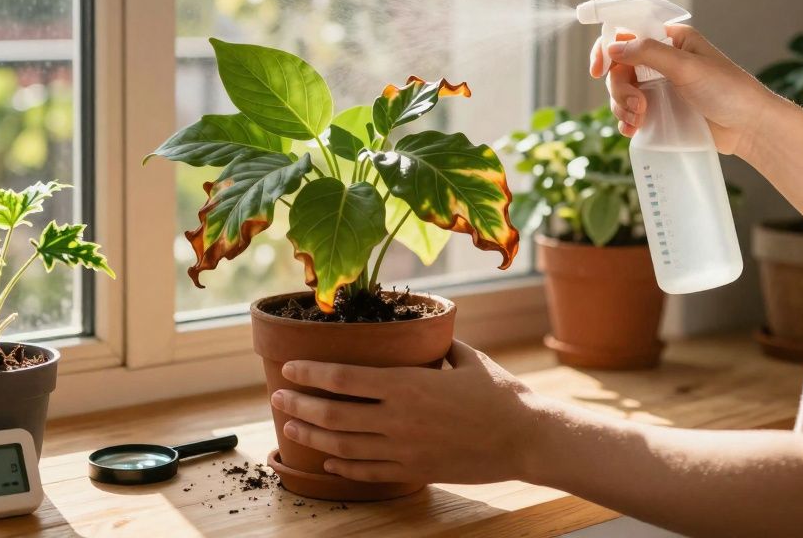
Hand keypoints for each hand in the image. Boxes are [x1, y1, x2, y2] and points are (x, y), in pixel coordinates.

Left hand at [271, 340, 547, 484]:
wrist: (527, 438)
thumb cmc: (499, 392)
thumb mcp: (463, 356)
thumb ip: (431, 346)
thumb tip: (413, 330)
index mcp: (408, 384)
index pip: (344, 378)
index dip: (311, 373)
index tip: (289, 369)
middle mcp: (399, 419)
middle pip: (334, 414)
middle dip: (299, 406)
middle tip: (276, 399)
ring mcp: (405, 450)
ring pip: (344, 446)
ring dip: (312, 438)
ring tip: (290, 429)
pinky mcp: (416, 472)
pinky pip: (369, 472)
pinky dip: (343, 467)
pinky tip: (328, 460)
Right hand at [589, 24, 773, 156]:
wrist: (749, 128)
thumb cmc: (728, 90)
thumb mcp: (687, 67)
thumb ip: (648, 53)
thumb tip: (612, 48)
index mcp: (671, 40)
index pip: (626, 35)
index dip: (607, 50)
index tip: (597, 70)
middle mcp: (662, 60)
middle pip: (619, 68)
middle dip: (620, 89)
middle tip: (636, 106)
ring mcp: (660, 86)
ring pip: (621, 92)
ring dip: (622, 107)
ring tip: (638, 121)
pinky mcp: (661, 110)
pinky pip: (630, 112)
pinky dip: (627, 121)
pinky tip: (633, 130)